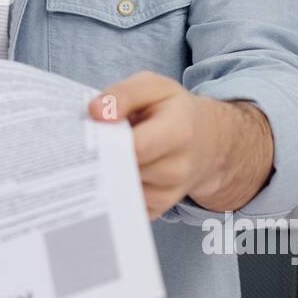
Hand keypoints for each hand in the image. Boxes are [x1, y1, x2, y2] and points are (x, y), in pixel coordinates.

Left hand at [88, 71, 272, 219]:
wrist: (206, 142)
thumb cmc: (173, 111)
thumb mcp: (153, 87)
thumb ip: (123, 94)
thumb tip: (95, 112)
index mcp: (179, 133)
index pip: (135, 147)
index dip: (108, 141)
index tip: (90, 132)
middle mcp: (177, 170)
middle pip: (122, 170)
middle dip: (103, 157)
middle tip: (92, 142)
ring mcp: (168, 195)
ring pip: (118, 188)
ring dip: (107, 172)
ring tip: (113, 152)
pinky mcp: (156, 210)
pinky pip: (121, 204)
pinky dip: (113, 188)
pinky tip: (116, 170)